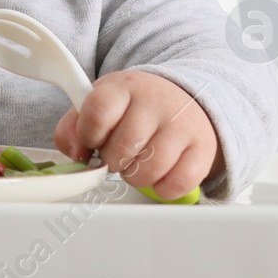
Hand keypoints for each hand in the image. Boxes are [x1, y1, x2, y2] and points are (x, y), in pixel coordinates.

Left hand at [53, 70, 223, 200]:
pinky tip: (158, 175)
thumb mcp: (100, 103)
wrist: (184, 98)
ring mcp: (182, 125)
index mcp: (123, 88)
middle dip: (112, 161)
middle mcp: (156, 103)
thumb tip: (75, 154)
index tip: (91, 142)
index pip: (97, 113)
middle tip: (116, 155)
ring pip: (149, 170)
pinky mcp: (202, 149)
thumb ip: (74, 126)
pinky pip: (177, 184)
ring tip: (136, 164)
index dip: (88, 136)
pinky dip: (162, 188)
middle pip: (122, 148)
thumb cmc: (134, 106)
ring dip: (135, 177)